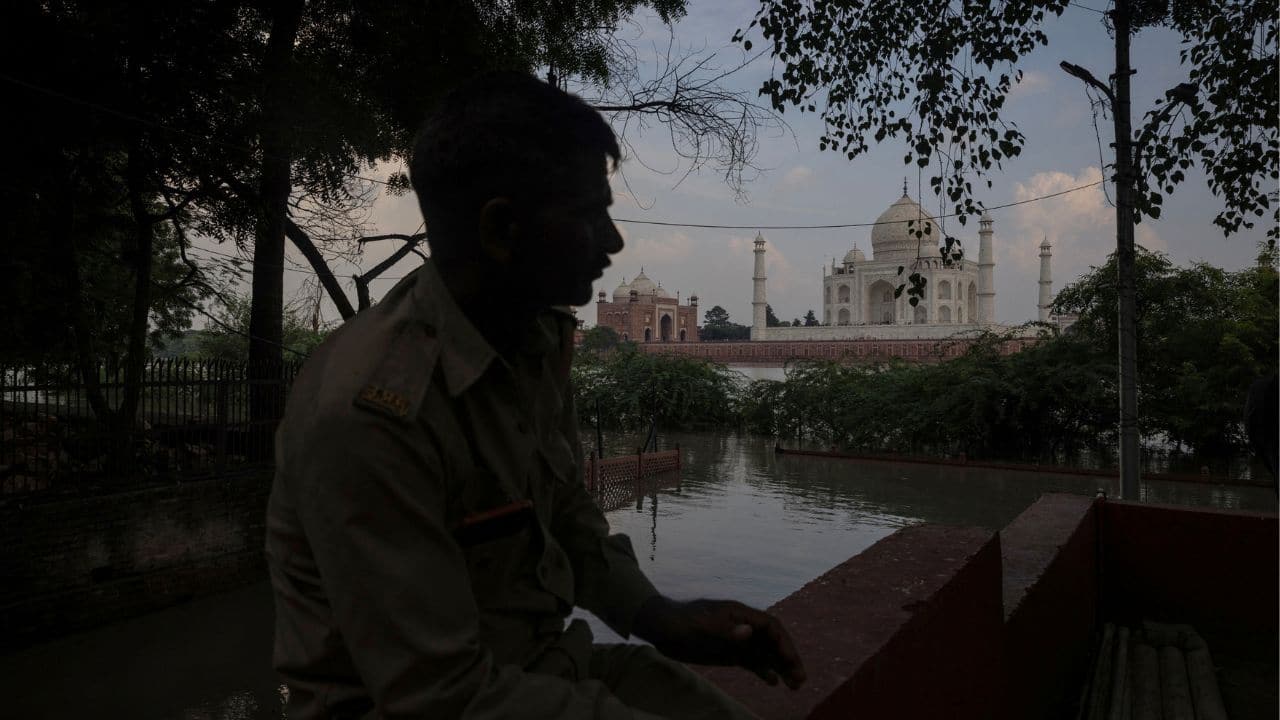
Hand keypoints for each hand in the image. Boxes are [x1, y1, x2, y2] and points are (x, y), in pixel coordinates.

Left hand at [632, 595, 805, 689]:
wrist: (661, 627)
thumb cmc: (680, 621)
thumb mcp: (701, 626)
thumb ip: (725, 630)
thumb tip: (750, 632)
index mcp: (739, 614)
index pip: (770, 626)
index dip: (783, 642)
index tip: (790, 660)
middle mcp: (743, 626)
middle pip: (773, 641)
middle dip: (788, 658)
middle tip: (800, 679)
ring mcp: (737, 640)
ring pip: (766, 653)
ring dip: (781, 667)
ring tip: (795, 685)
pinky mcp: (729, 653)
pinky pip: (752, 662)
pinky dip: (764, 671)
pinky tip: (774, 682)